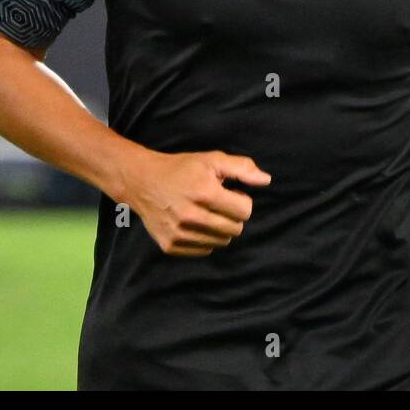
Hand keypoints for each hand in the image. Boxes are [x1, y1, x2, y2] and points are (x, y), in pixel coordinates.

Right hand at [119, 150, 270, 256]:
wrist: (142, 181)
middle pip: (235, 229)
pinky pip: (204, 250)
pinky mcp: (170, 246)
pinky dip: (205, 238)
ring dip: (220, 228)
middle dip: (233, 216)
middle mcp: (190, 216)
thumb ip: (242, 168)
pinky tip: (195, 222)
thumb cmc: (182, 168)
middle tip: (218, 203)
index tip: (230, 193)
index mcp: (204, 193)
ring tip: (206, 212)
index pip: (245, 211)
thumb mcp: (212, 160)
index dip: (241, 201)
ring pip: (221, 241)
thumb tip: (266, 180)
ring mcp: (179, 233)